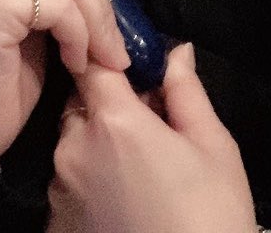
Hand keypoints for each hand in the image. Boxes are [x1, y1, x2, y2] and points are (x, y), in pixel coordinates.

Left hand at [48, 43, 254, 232]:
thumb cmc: (210, 216)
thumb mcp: (214, 148)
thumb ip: (186, 94)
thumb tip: (176, 54)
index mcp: (114, 121)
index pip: (93, 65)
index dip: (109, 60)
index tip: (129, 68)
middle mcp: (74, 149)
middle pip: (78, 106)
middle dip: (105, 108)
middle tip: (146, 127)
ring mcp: (59, 190)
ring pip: (70, 147)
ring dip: (94, 147)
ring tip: (137, 172)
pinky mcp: (56, 225)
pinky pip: (66, 186)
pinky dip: (87, 184)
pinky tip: (121, 202)